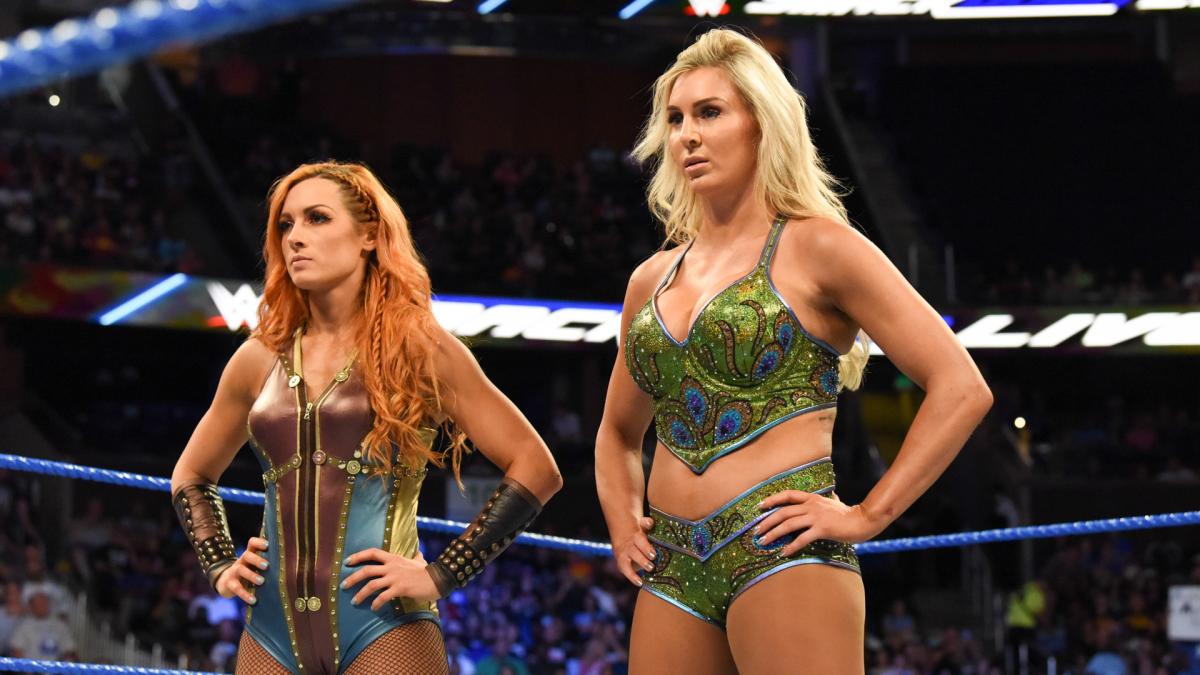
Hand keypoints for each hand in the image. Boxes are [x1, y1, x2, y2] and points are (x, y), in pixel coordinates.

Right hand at [214, 536, 268, 603]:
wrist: (226, 582)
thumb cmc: (248, 572)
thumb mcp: (254, 566)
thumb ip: (267, 563)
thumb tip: (290, 565)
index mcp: (249, 555)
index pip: (252, 543)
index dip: (258, 542)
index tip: (267, 545)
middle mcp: (241, 561)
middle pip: (247, 556)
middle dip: (257, 559)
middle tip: (267, 566)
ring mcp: (234, 572)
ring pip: (241, 570)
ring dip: (252, 575)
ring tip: (262, 581)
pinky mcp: (229, 584)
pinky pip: (236, 588)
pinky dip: (245, 594)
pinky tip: (253, 600)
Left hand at [341, 548, 439, 609]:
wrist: (438, 579)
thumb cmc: (428, 571)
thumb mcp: (419, 561)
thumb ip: (416, 557)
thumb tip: (418, 553)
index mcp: (394, 558)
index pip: (372, 552)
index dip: (358, 556)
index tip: (347, 561)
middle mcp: (392, 567)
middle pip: (366, 570)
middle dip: (352, 578)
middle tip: (343, 585)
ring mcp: (395, 578)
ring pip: (371, 585)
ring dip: (360, 594)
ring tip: (354, 602)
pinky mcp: (400, 589)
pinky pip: (383, 597)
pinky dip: (376, 603)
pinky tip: (374, 608)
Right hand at [611, 516, 655, 586]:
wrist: (622, 532)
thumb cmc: (639, 530)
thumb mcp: (642, 524)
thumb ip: (647, 523)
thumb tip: (650, 522)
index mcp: (634, 536)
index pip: (640, 541)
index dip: (646, 548)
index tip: (654, 555)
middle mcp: (627, 546)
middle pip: (633, 553)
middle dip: (642, 561)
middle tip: (651, 567)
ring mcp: (622, 555)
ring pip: (625, 564)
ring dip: (633, 573)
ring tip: (641, 581)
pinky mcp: (621, 562)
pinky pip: (624, 570)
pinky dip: (631, 577)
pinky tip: (639, 583)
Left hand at [755, 492, 879, 555]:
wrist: (863, 520)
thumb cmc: (849, 514)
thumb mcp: (836, 503)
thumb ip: (831, 499)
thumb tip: (833, 494)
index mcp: (812, 498)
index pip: (788, 495)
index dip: (772, 499)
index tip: (760, 506)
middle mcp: (812, 505)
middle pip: (783, 512)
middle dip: (767, 522)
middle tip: (757, 531)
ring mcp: (816, 516)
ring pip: (789, 524)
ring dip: (774, 534)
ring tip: (765, 542)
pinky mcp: (822, 529)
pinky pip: (803, 538)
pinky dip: (791, 546)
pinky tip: (784, 553)